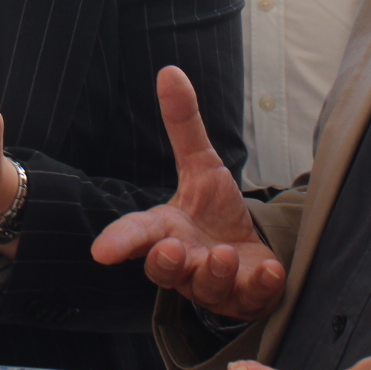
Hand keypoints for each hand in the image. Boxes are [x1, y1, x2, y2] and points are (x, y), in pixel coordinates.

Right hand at [90, 66, 285, 321]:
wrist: (251, 254)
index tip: (101, 253)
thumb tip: (170, 71)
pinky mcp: (246, 298)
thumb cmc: (216, 213)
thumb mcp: (202, 165)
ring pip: (205, 288)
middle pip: (162, 271)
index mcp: (167, 231)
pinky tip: (269, 269)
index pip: (136, 235)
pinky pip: (250, 297)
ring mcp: (214, 285)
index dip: (119, 242)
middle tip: (172, 249)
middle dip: (165, 263)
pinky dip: (259, 285)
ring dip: (213, 272)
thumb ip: (183, 124)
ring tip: (224, 252)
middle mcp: (185, 262)